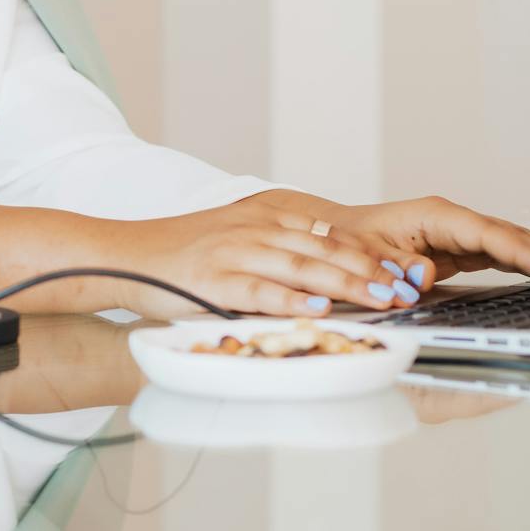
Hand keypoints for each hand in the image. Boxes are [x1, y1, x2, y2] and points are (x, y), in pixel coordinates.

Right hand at [99, 197, 428, 320]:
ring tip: (380, 300)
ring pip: (301, 268)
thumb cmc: (181, 257)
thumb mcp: (235, 242)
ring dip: (346, 285)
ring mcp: (234, 254)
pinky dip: (292, 301)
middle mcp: (254, 231)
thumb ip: (276, 253)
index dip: (369, 255)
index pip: (329, 236)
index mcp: (264, 220)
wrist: (125, 254)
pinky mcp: (213, 281)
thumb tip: (323, 278)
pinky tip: (318, 310)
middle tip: (405, 290)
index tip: (401, 272)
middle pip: (324, 250)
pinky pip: (260, 290)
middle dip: (371, 271)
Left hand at [239, 189, 529, 304]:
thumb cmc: (347, 243)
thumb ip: (392, 265)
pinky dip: (529, 265)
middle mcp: (452, 221)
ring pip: (511, 244)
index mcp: (432, 216)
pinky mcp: (461, 248)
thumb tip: (421, 278)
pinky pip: (502, 255)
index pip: (485, 233)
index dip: (520, 250)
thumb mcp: (363, 254)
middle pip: (508, 237)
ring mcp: (459, 233)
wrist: (335, 236)